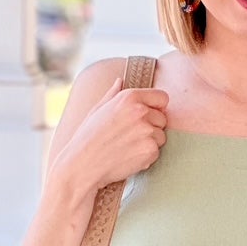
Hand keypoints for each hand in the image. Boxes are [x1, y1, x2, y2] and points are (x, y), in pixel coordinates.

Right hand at [57, 73, 168, 195]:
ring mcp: (147, 131)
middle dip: (151, 127)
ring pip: (161, 136)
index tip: (146, 116)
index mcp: (129, 97)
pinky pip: (156, 152)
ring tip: (127, 147)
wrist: (83, 165)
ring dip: (149, 143)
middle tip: (129, 136)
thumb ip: (113, 94)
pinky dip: (146, 157)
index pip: (162, 97)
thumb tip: (120, 80)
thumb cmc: (87, 137)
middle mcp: (140, 111)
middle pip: (163, 118)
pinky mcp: (150, 150)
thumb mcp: (98, 110)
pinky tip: (128, 157)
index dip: (156, 107)